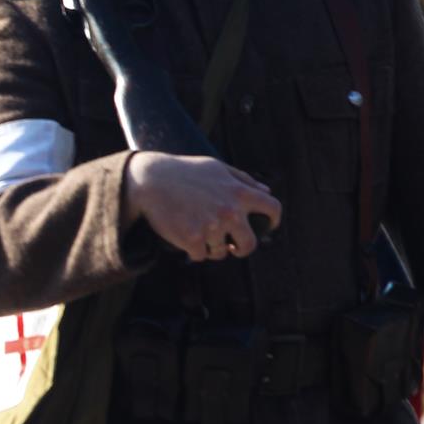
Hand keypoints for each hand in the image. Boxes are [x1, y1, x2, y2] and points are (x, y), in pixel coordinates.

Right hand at [123, 152, 282, 262]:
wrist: (149, 180)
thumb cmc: (184, 172)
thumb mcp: (216, 168)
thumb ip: (243, 180)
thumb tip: (266, 191)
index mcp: (239, 192)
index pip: (272, 209)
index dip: (273, 221)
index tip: (268, 227)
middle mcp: (230, 211)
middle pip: (250, 244)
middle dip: (241, 248)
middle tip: (232, 246)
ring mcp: (211, 227)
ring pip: (221, 252)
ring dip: (211, 247)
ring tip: (198, 234)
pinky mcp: (192, 239)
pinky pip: (200, 255)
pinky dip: (193, 250)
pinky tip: (184, 236)